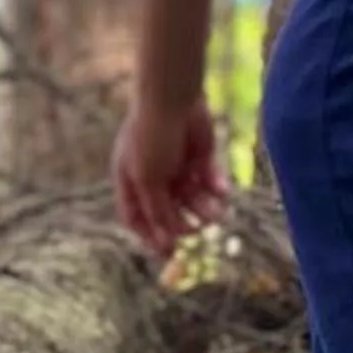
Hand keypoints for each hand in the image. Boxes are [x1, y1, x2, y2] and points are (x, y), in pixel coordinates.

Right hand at [113, 94, 228, 259]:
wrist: (173, 99)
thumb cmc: (151, 138)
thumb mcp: (149, 180)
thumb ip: (158, 211)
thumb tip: (166, 241)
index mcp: (130, 181)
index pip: (136, 218)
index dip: (150, 236)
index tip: (167, 253)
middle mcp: (153, 176)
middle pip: (167, 211)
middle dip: (182, 223)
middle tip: (198, 230)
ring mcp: (177, 166)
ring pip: (192, 199)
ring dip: (203, 209)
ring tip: (215, 213)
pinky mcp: (199, 156)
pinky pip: (209, 181)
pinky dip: (216, 188)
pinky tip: (222, 191)